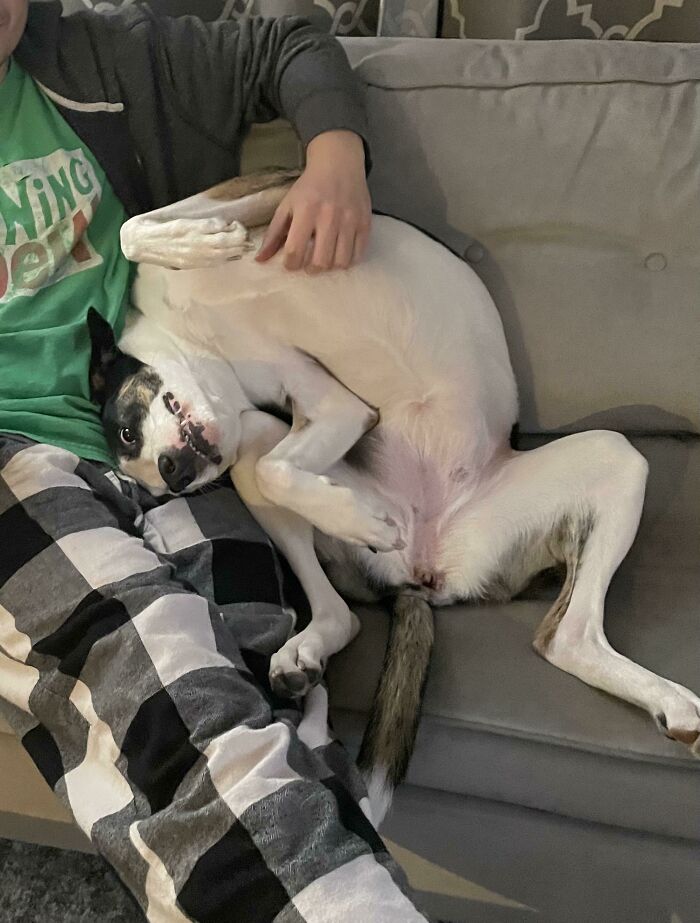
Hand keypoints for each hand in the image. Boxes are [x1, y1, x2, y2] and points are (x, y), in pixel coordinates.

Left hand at [256, 130, 370, 271]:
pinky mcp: (365, 223)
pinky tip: (340, 252)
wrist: (338, 163)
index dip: (290, 264)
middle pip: (320, 261)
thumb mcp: (287, 205)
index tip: (291, 262)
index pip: (295, 251)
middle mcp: (329, 216)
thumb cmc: (309, 187)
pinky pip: (358, 254)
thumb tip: (260, 260)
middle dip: (311, 269)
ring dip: (331, 266)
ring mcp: (350, 220)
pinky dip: (348, 260)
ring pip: (341, 262)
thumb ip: (273, 234)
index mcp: (305, 211)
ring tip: (325, 259)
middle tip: (309, 265)